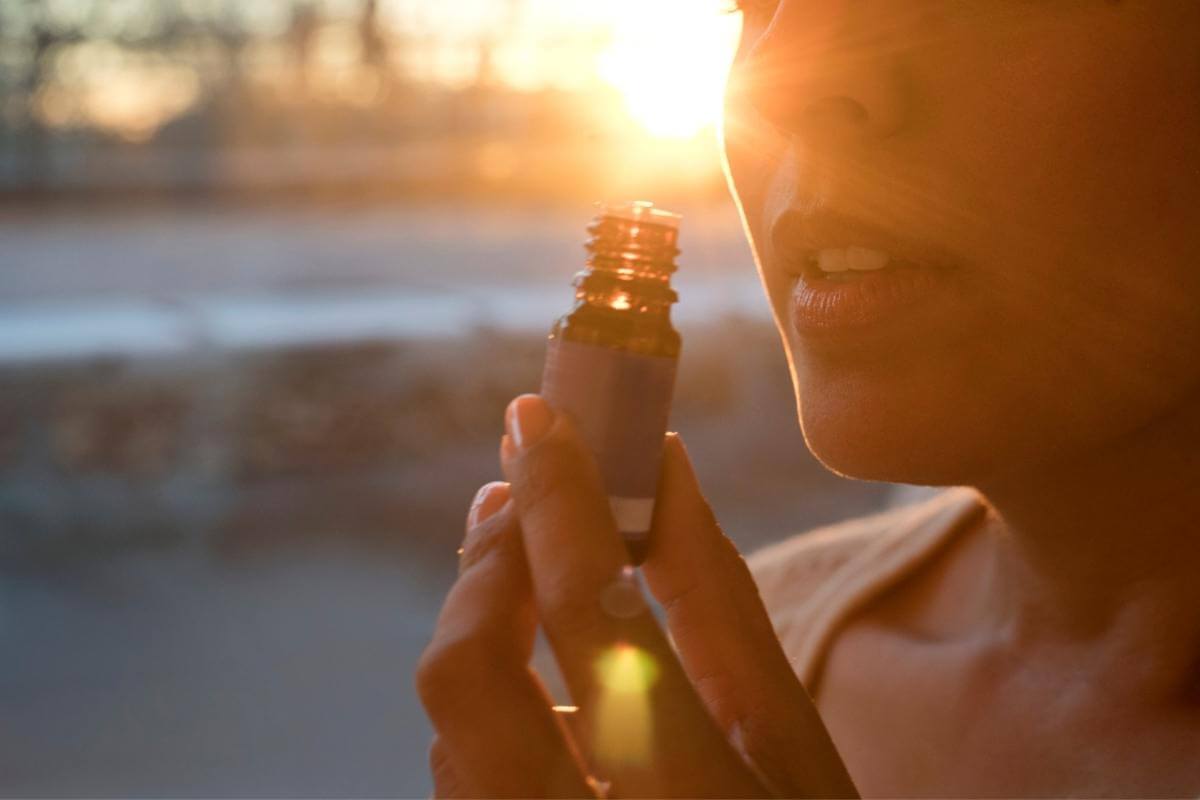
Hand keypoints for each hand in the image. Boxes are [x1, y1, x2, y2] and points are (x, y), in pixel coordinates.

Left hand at [416, 394, 857, 797]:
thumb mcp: (791, 738)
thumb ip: (718, 596)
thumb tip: (661, 462)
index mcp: (693, 795)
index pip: (594, 614)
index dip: (559, 499)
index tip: (536, 417)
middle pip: (469, 676)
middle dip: (486, 563)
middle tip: (516, 493)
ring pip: (450, 727)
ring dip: (481, 627)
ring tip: (527, 568)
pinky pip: (461, 776)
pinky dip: (488, 703)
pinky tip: (539, 681)